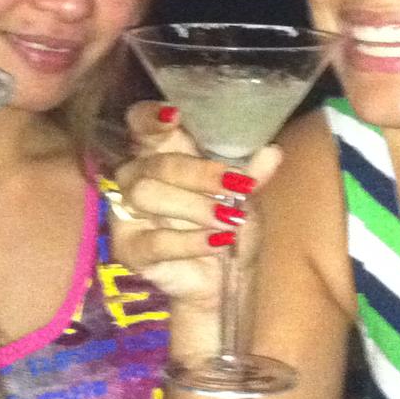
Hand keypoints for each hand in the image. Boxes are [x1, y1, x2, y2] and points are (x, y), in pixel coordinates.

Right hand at [108, 101, 281, 319]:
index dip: (150, 116)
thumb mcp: (245, 199)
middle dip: (198, 173)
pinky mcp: (128, 249)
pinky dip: (190, 241)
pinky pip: (153, 240)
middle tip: (236, 186)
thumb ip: (251, 176)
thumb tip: (271, 152)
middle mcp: (136, 177)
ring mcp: (127, 213)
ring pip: (146, 195)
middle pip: (154, 164)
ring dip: (194, 206)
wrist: (222, 283)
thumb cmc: (226, 227)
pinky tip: (218, 243)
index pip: (140, 123)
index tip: (175, 115)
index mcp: (160, 152)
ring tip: (230, 219)